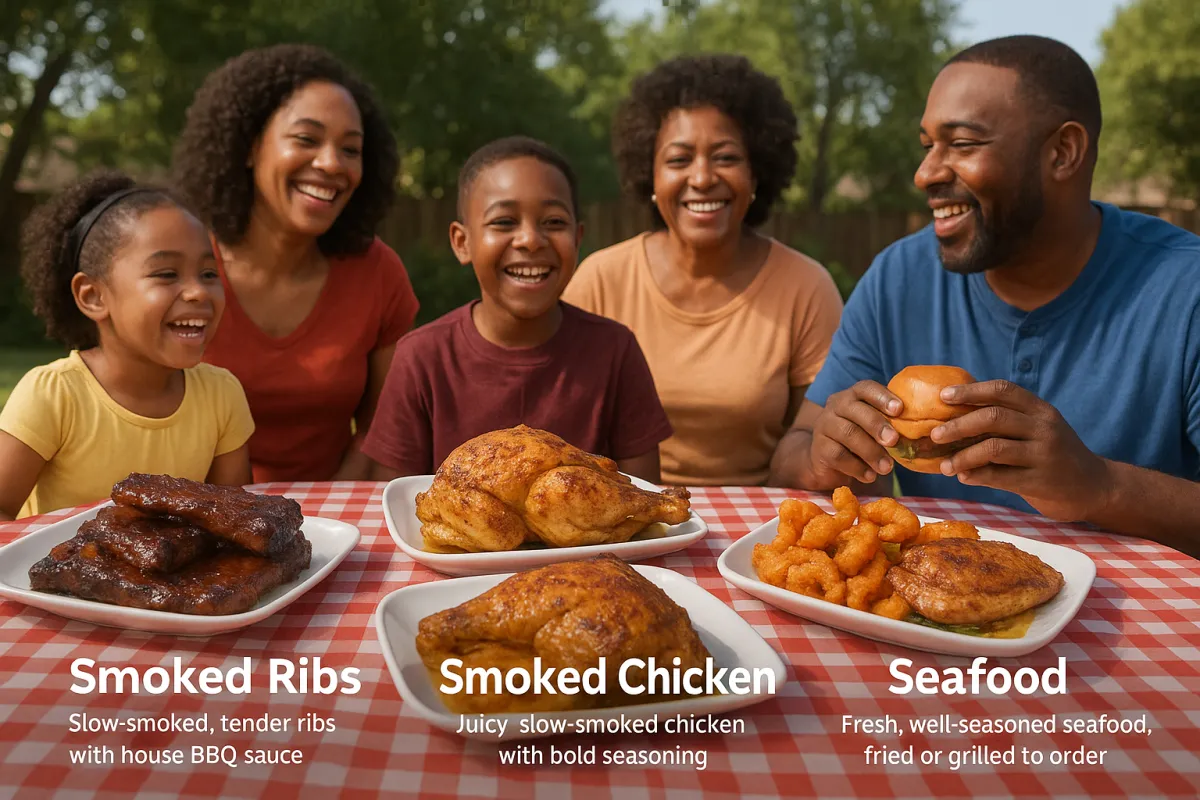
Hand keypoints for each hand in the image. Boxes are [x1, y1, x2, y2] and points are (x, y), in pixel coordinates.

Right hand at [810, 380, 902, 485]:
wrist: (826, 459)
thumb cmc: (860, 439)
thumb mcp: (874, 427)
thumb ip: (891, 424)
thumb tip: (922, 432)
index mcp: (853, 396)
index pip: (865, 388)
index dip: (882, 397)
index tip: (899, 409)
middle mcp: (836, 406)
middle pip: (855, 410)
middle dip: (877, 425)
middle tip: (894, 441)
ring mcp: (824, 426)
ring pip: (847, 434)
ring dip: (870, 451)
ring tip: (887, 468)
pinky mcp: (818, 448)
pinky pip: (838, 455)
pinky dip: (857, 468)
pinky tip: (870, 476)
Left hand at [932, 379, 1111, 520]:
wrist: (1094, 486)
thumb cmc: (1053, 453)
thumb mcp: (1038, 428)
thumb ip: (1007, 419)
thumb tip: (953, 413)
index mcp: (1040, 409)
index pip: (1003, 390)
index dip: (971, 391)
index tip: (943, 396)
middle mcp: (1043, 428)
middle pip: (993, 417)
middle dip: (958, 425)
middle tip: (934, 434)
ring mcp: (1044, 455)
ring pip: (993, 448)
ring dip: (962, 456)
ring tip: (943, 465)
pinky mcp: (1041, 482)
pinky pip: (1000, 477)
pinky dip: (976, 476)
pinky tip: (963, 477)